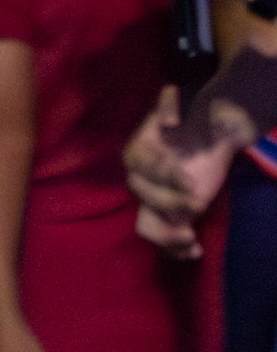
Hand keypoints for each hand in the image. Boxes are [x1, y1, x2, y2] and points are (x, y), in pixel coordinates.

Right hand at [125, 82, 243, 250]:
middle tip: (197, 201)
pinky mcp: (175, 213)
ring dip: (166, 234)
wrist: (213, 133)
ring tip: (189, 239)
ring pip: (148, 223)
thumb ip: (173, 103)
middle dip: (169, 201)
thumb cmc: (198, 115)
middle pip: (144, 196)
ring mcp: (157, 199)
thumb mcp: (187, 100)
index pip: (142, 167)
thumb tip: (169, 120)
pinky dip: (177, 248)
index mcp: (138, 151)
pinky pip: (166, 235)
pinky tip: (194, 251)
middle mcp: (141, 178)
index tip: (190, 181)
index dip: (164, 176)